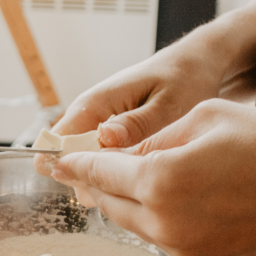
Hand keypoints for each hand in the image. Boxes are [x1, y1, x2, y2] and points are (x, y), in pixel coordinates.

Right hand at [34, 0, 255, 176]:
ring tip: (134, 189)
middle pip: (67, 155)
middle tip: (124, 193)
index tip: (93, 188)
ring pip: (82, 160)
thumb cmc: (185, 78)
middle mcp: (89, 113)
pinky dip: (112, 173)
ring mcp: (97, 124)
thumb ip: (137, 123)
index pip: (60, 138)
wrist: (196, 63)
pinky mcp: (109, 132)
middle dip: (87, 179)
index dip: (66, 166)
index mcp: (97, 102)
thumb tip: (104, 138)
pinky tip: (137, 181)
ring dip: (100, 179)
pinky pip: (98, 158)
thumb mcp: (168, 102)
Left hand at [50, 100, 255, 255]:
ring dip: (125, 200)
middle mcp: (163, 223)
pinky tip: (167, 195)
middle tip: (76, 167)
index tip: (50, 159)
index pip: (99, 174)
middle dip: (94, 183)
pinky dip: (154, 215)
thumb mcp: (208, 118)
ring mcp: (182, 248)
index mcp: (160, 182)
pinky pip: (161, 235)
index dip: (72, 164)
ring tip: (123, 177)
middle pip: (109, 202)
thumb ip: (158, 140)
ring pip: (134, 221)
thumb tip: (129, 157)